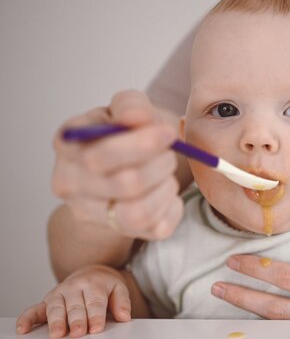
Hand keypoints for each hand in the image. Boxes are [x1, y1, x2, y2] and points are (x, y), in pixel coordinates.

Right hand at [16, 265, 131, 337]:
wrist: (92, 272)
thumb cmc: (105, 285)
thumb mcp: (119, 288)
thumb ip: (122, 302)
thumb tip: (124, 317)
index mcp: (93, 284)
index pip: (95, 303)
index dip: (96, 317)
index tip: (96, 329)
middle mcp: (74, 288)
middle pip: (75, 306)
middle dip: (77, 321)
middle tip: (78, 334)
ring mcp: (59, 294)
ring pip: (55, 308)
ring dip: (56, 322)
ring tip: (57, 335)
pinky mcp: (47, 300)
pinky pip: (35, 309)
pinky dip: (27, 318)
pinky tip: (23, 329)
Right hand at [52, 89, 182, 239]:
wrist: (120, 167)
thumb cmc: (124, 134)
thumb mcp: (125, 109)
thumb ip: (132, 106)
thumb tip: (139, 117)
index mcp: (68, 145)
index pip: (99, 155)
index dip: (139, 146)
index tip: (167, 133)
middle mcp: (69, 183)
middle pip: (125, 184)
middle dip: (160, 165)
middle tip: (171, 154)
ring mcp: (90, 213)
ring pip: (139, 212)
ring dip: (166, 188)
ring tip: (167, 172)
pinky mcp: (119, 231)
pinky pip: (156, 228)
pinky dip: (172, 207)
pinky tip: (167, 191)